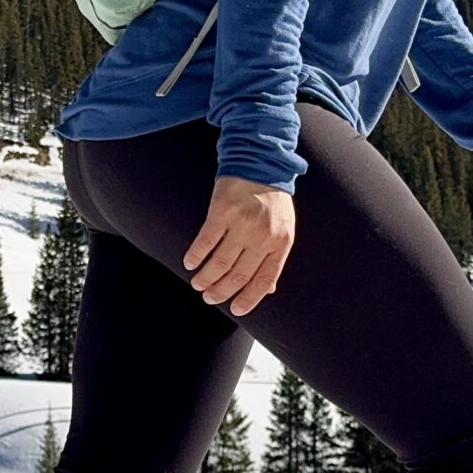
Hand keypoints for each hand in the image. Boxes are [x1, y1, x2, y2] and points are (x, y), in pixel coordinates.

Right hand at [185, 174, 295, 316]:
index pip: (263, 280)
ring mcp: (242, 224)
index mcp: (280, 243)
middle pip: (239, 275)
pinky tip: (189, 263)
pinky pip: (206, 242)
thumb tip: (267, 289)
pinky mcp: (222, 212)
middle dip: (222, 291)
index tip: (235, 310)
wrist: (260, 161)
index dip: (249, 299)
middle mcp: (262, 236)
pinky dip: (196, 256)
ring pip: (220, 262)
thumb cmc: (272, 198)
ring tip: (198, 284)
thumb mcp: (283, 228)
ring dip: (206, 278)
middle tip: (209, 298)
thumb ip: (273, 257)